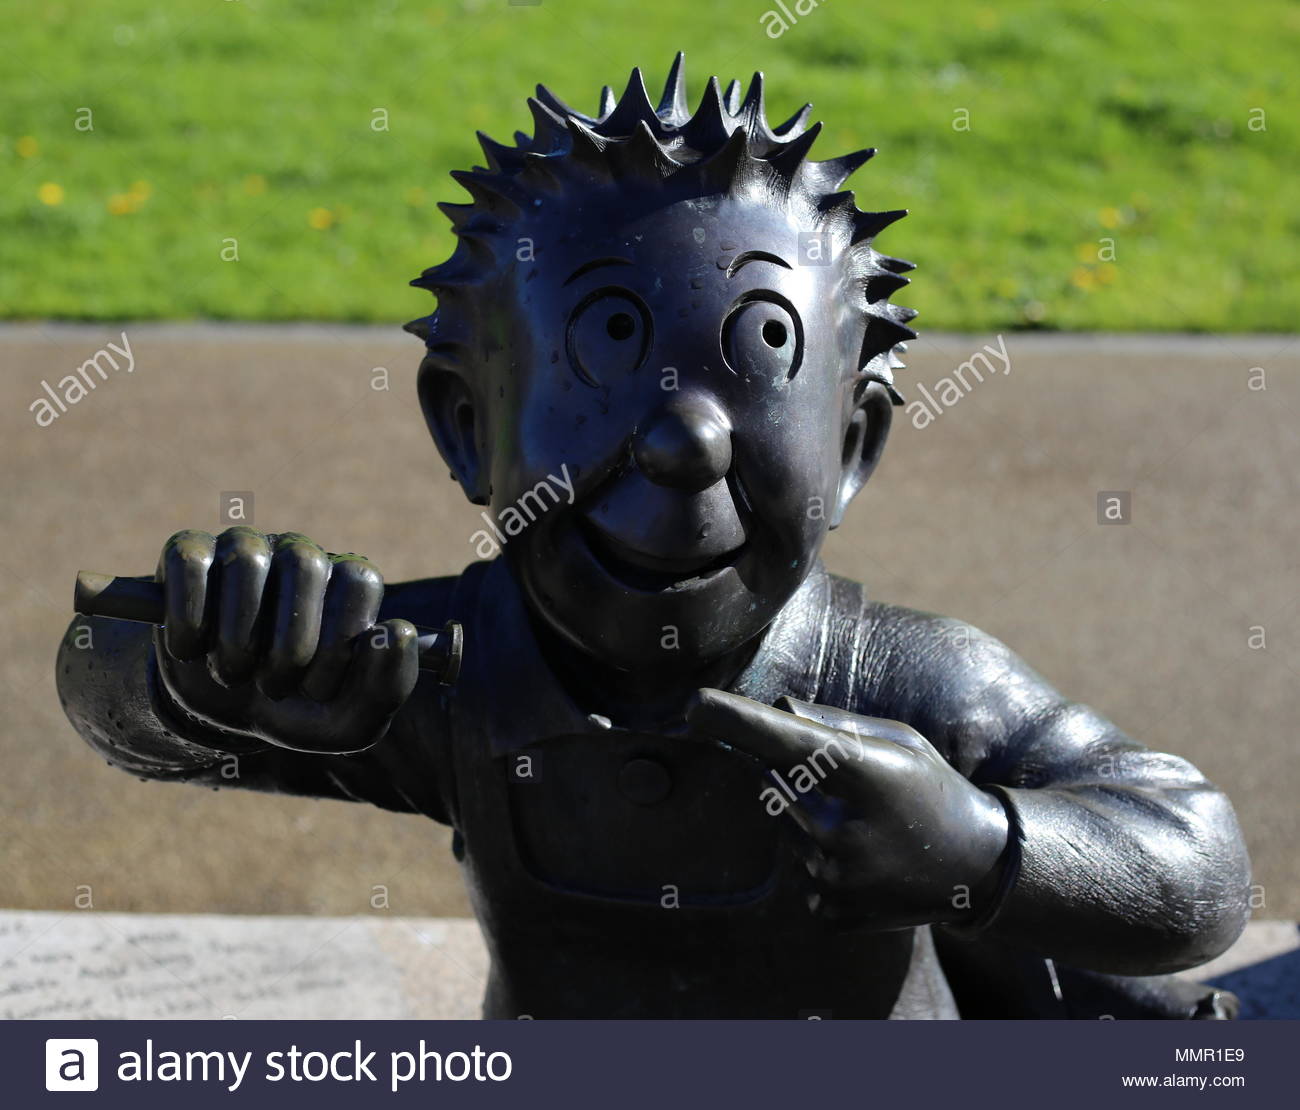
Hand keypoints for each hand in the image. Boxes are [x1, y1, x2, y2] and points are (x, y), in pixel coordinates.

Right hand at [151, 528, 418, 753]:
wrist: (228, 717)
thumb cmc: (302, 708)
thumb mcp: (352, 720)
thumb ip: (388, 684)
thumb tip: (396, 632)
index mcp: (350, 582)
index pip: (357, 582)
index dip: (338, 644)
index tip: (318, 690)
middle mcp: (302, 555)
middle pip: (303, 564)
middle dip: (289, 645)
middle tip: (276, 687)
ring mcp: (246, 548)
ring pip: (245, 560)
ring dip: (236, 636)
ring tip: (236, 673)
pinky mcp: (191, 555)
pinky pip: (189, 560)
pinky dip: (188, 615)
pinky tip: (191, 650)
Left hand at [685, 688, 1009, 929]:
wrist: (978, 866)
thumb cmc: (932, 787)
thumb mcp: (898, 742)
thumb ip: (835, 725)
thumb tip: (777, 710)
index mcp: (866, 776)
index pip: (788, 742)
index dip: (738, 721)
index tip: (695, 703)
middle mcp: (844, 830)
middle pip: (776, 783)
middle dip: (796, 774)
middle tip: (849, 784)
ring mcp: (835, 878)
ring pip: (784, 826)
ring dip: (809, 817)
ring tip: (866, 824)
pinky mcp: (831, 910)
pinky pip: (799, 870)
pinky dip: (821, 858)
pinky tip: (864, 857)